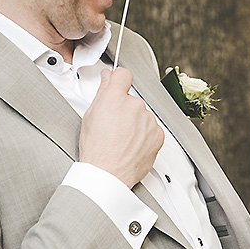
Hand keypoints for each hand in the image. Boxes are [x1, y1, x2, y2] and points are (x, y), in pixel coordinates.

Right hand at [79, 68, 163, 187]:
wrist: (108, 173)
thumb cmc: (97, 149)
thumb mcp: (91, 116)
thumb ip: (102, 92)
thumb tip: (107, 77)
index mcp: (115, 98)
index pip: (123, 74)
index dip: (119, 80)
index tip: (118, 85)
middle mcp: (135, 106)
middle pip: (132, 99)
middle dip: (125, 109)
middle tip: (114, 126)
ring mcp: (148, 120)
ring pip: (142, 115)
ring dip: (136, 123)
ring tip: (122, 139)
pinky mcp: (158, 134)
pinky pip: (152, 129)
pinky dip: (144, 135)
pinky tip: (132, 145)